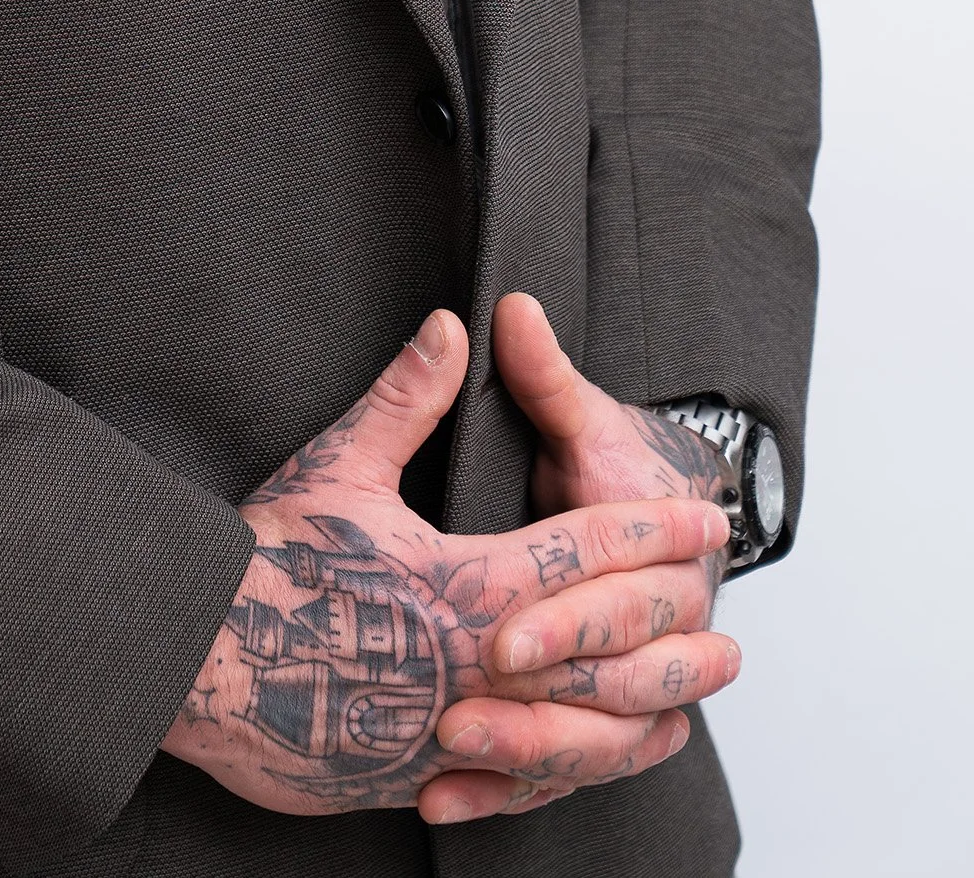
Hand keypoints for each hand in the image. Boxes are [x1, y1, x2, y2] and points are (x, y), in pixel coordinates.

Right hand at [161, 313, 730, 825]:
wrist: (195, 665)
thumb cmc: (262, 563)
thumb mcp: (336, 467)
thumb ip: (407, 400)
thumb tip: (453, 329)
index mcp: (458, 585)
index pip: (577, 554)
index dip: (645, 532)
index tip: (700, 518)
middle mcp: (465, 668)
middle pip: (594, 657)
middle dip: (666, 634)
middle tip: (724, 622)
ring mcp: (443, 733)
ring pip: (568, 735)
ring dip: (638, 714)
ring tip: (689, 704)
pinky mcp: (413, 775)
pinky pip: (511, 786)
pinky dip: (565, 774)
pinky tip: (591, 764)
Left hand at [465, 292, 736, 765]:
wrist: (667, 531)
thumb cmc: (606, 468)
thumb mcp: (573, 422)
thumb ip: (543, 375)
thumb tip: (509, 306)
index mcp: (656, 562)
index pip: (611, 593)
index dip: (559, 618)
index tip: (499, 635)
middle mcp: (655, 633)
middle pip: (611, 683)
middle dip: (543, 697)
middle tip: (464, 700)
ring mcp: (626, 689)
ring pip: (598, 746)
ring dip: (526, 753)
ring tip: (448, 749)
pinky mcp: (589, 730)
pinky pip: (564, 779)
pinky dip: (505, 794)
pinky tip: (438, 798)